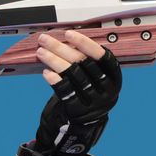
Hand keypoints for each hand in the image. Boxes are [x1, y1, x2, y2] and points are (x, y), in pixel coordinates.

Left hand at [31, 30, 122, 155]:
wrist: (88, 122)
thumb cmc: (92, 92)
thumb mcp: (99, 77)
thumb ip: (88, 61)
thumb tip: (64, 40)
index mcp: (114, 76)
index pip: (102, 56)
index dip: (85, 44)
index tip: (69, 34)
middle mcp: (106, 88)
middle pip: (82, 63)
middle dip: (61, 49)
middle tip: (46, 39)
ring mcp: (93, 100)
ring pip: (72, 75)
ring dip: (54, 61)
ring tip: (41, 52)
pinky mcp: (79, 109)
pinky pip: (64, 92)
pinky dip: (54, 80)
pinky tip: (46, 72)